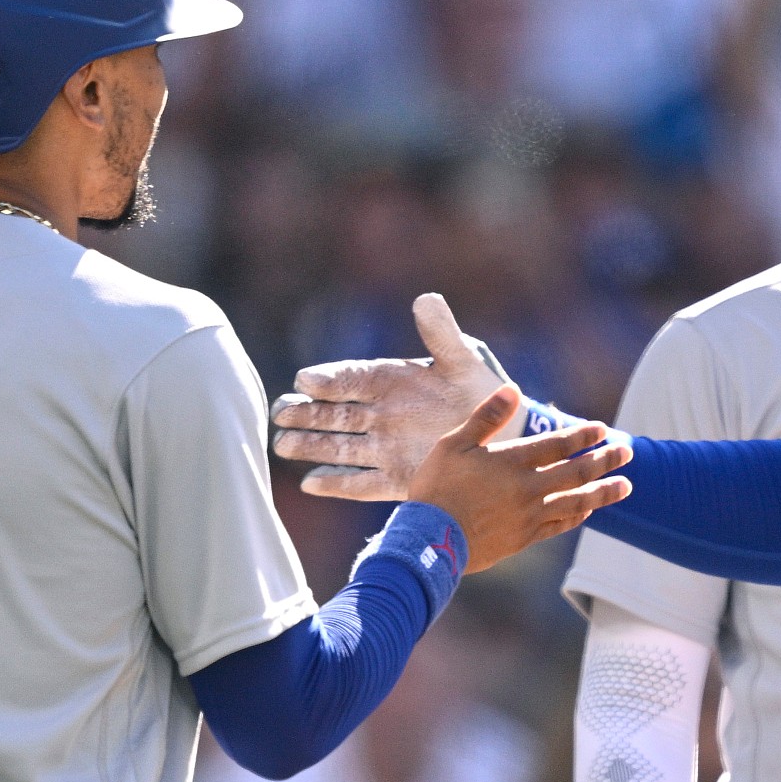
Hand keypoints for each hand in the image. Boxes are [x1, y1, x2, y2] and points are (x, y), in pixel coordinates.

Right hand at [273, 294, 515, 499]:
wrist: (500, 433)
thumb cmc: (479, 390)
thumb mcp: (463, 359)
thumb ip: (441, 333)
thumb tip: (426, 298)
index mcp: (389, 381)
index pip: (350, 378)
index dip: (328, 379)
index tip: (307, 380)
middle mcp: (378, 414)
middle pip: (333, 414)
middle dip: (305, 414)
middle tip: (280, 413)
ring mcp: (384, 447)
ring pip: (339, 447)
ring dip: (310, 447)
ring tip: (283, 446)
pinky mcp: (395, 478)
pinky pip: (361, 483)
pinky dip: (337, 483)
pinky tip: (310, 482)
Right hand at [408, 385, 629, 571]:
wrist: (429, 541)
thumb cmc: (437, 488)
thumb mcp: (454, 445)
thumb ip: (487, 418)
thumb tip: (512, 389)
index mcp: (512, 461)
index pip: (558, 444)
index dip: (583, 436)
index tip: (603, 429)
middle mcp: (528, 488)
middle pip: (576, 472)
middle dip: (604, 460)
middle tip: (627, 452)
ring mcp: (529, 516)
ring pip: (576, 501)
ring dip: (603, 492)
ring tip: (626, 486)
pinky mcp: (524, 539)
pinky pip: (559, 525)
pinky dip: (577, 516)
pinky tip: (588, 510)